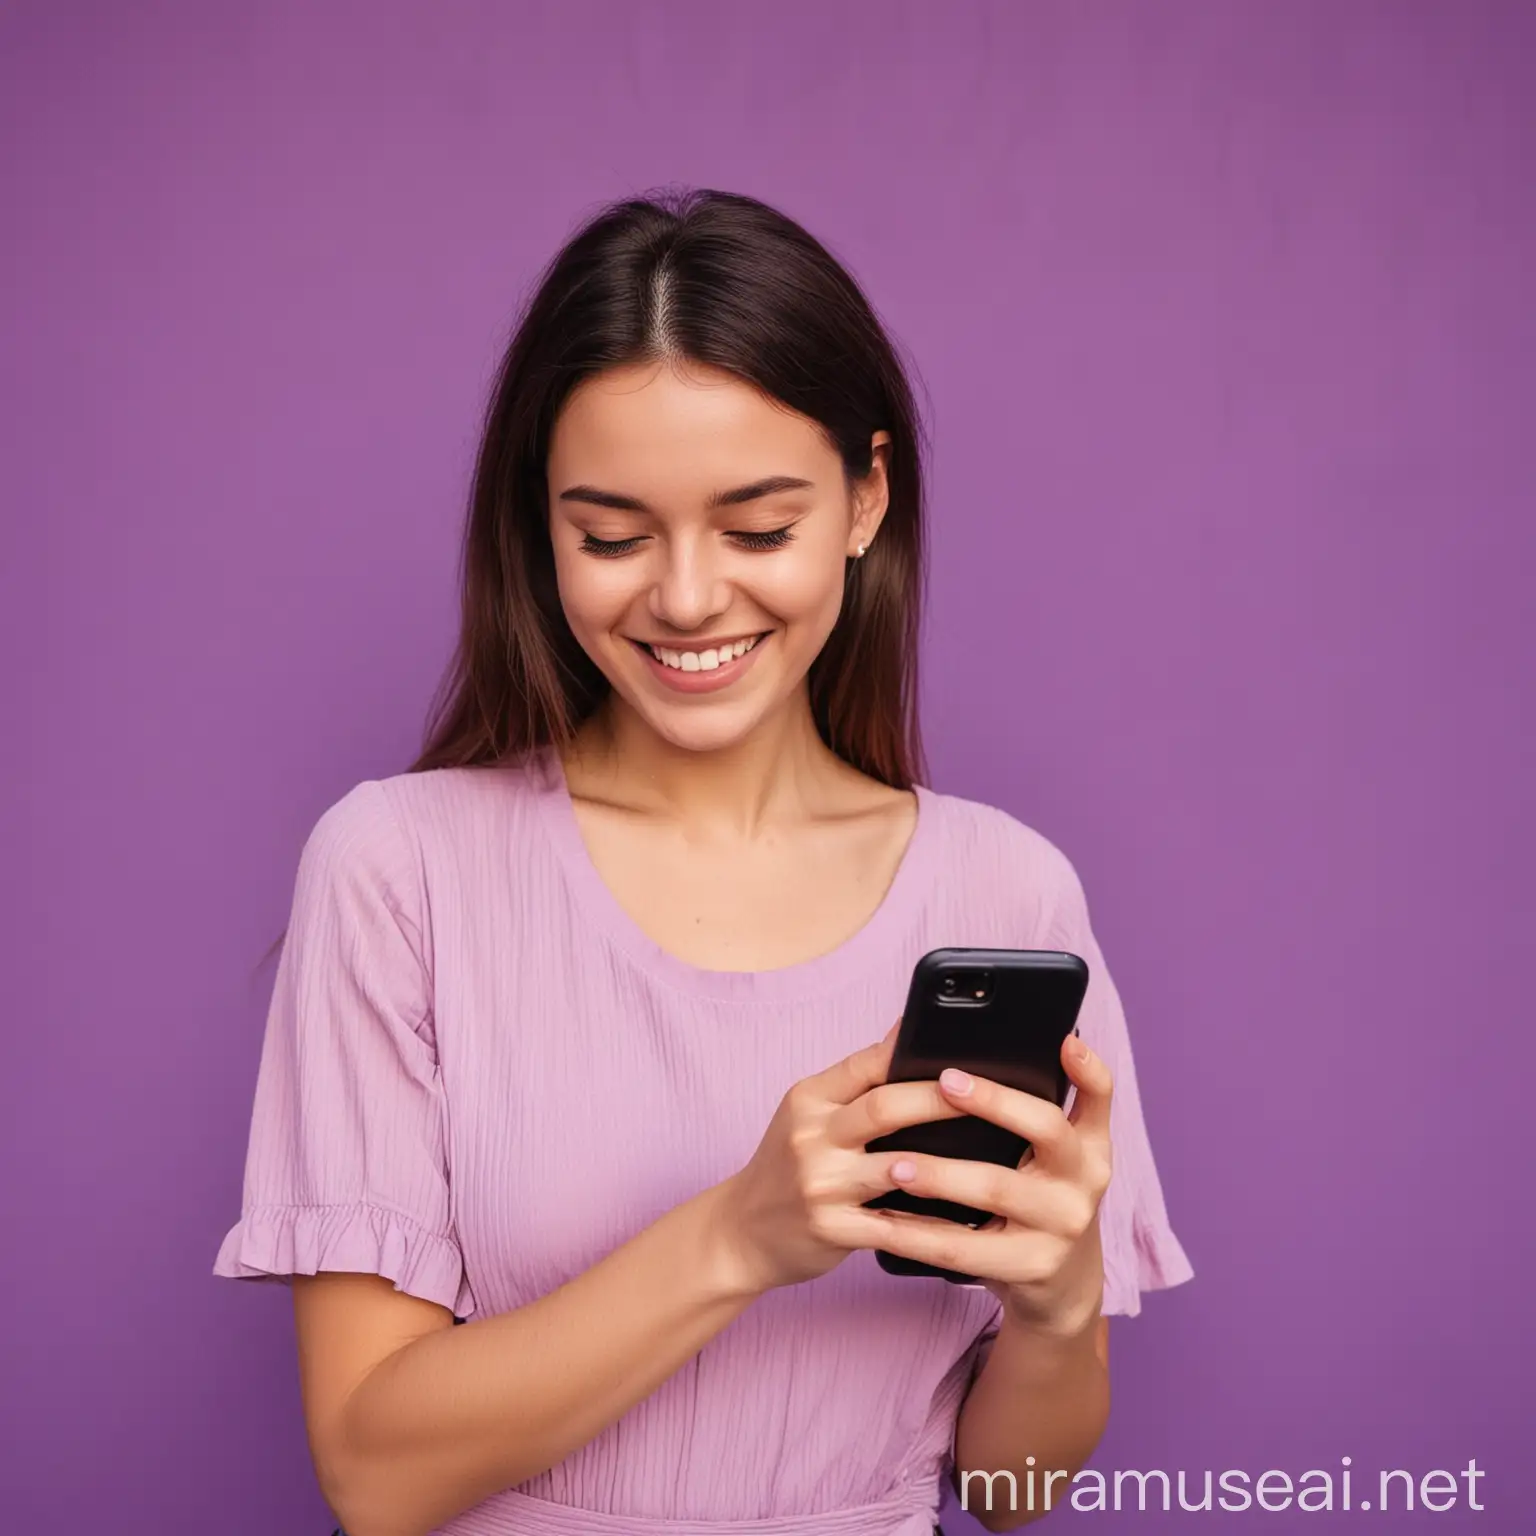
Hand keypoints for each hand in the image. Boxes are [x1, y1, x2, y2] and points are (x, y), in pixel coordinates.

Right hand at [714, 1021, 971, 1293]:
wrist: (740, 1231)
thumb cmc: (787, 1167)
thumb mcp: (807, 1116)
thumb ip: (853, 1086)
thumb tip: (907, 1038)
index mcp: (809, 1099)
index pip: (865, 1063)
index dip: (911, 1051)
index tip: (957, 1042)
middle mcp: (810, 1136)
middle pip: (885, 1107)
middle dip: (941, 1099)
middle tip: (993, 1092)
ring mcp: (819, 1183)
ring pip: (895, 1167)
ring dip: (947, 1163)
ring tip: (995, 1157)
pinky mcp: (831, 1228)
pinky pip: (893, 1226)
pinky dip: (933, 1224)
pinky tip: (969, 1219)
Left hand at [863, 1033, 1113, 1337]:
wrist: (1060, 1285)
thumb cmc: (1039, 1200)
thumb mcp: (1053, 1157)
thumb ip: (1029, 1113)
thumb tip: (964, 1061)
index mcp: (1089, 1145)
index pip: (1099, 1097)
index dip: (1088, 1068)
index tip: (1064, 1040)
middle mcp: (1086, 1181)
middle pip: (1045, 1129)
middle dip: (992, 1101)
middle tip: (943, 1082)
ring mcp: (1062, 1225)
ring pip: (996, 1188)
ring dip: (940, 1174)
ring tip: (895, 1164)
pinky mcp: (1032, 1266)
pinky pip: (964, 1247)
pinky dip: (919, 1233)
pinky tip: (884, 1221)